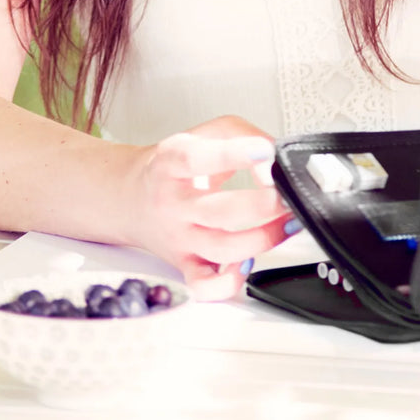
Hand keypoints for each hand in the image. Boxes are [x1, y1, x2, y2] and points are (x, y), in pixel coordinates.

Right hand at [129, 116, 296, 299]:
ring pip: (222, 249)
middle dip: (263, 205)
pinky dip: (230, 282)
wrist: (132, 197)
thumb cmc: (175, 165)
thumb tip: (273, 157)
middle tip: (287, 193)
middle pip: (219, 211)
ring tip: (287, 222)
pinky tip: (249, 263)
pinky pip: (205, 286)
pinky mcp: (184, 264)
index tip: (265, 152)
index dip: (234, 155)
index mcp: (172, 163)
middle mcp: (172, 203)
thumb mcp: (204, 133)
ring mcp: (179, 237)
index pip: (197, 159)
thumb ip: (243, 135)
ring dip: (264, 238)